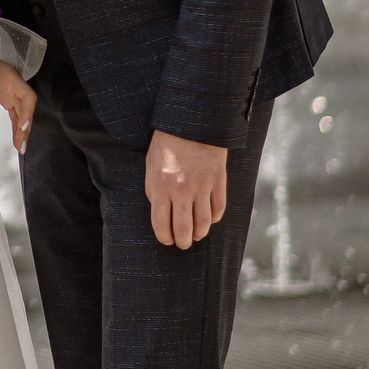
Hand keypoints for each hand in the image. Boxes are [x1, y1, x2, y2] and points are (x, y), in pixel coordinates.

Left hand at [0, 59, 34, 152]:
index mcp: (12, 78)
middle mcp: (16, 88)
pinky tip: (16, 141)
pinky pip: (16, 116)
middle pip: (27, 109)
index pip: (27, 95)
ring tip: (20, 148)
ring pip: (23, 115)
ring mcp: (13, 95)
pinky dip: (16, 128)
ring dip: (22, 131)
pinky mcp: (8, 100)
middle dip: (26, 127)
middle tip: (21, 146)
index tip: (23, 126)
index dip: (28, 111)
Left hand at [145, 130, 228, 248]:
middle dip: (182, 242)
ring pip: (203, 223)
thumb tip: (161, 214)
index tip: (166, 241)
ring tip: (196, 235)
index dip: (164, 237)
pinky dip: (214, 219)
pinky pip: (218, 209)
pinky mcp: (218, 181)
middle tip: (183, 244)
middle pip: (183, 229)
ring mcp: (202, 186)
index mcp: (160, 186)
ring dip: (200, 233)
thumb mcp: (150, 167)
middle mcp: (181, 190)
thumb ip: (154, 191)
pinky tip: (209, 220)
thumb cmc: (165, 146)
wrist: (190, 124)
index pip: (161, 223)